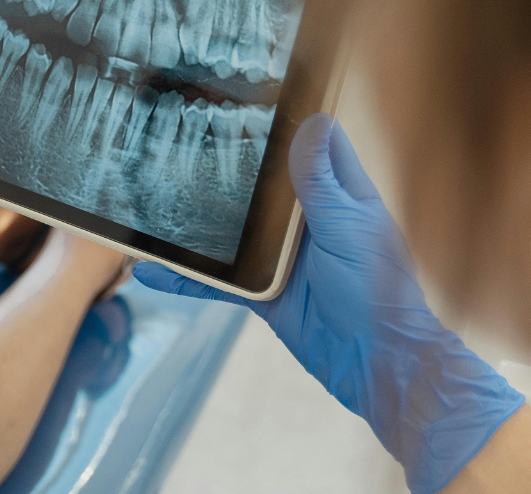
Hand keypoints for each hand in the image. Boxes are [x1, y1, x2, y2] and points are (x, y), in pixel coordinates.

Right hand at [133, 113, 523, 493]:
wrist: (374, 360)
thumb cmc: (377, 289)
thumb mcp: (348, 225)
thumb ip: (322, 180)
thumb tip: (314, 122)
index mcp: (339, 195)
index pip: (316, 144)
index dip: (292, 120)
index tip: (256, 95)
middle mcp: (310, 222)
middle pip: (265, 185)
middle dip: (231, 166)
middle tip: (186, 138)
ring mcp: (284, 257)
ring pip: (235, 232)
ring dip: (201, 224)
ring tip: (157, 201)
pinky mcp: (264, 292)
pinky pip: (220, 282)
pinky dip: (188, 279)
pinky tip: (153, 271)